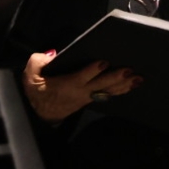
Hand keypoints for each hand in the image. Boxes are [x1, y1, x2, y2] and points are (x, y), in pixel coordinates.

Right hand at [20, 51, 139, 123]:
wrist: (41, 113)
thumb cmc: (38, 91)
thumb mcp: (30, 75)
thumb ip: (38, 62)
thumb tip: (52, 55)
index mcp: (66, 84)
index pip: (81, 77)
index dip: (92, 70)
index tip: (103, 62)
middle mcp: (80, 91)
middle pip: (100, 84)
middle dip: (115, 77)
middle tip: (129, 70)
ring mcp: (88, 96)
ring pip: (108, 90)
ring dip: (123, 85)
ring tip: (138, 78)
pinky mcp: (91, 98)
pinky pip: (108, 94)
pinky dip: (120, 90)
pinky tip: (131, 86)